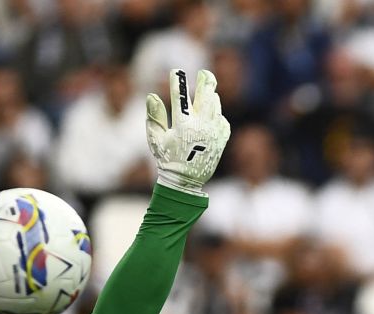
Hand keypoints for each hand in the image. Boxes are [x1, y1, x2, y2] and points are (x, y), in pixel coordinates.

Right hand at [145, 68, 230, 195]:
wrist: (186, 182)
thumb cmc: (167, 159)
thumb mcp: (156, 139)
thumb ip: (154, 116)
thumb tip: (151, 95)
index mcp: (182, 125)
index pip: (179, 96)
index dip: (177, 81)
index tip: (176, 72)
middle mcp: (200, 126)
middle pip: (206, 95)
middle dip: (205, 81)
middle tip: (204, 73)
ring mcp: (213, 132)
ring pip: (216, 105)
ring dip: (211, 96)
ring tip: (207, 91)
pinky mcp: (221, 140)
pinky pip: (222, 120)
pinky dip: (217, 114)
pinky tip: (212, 113)